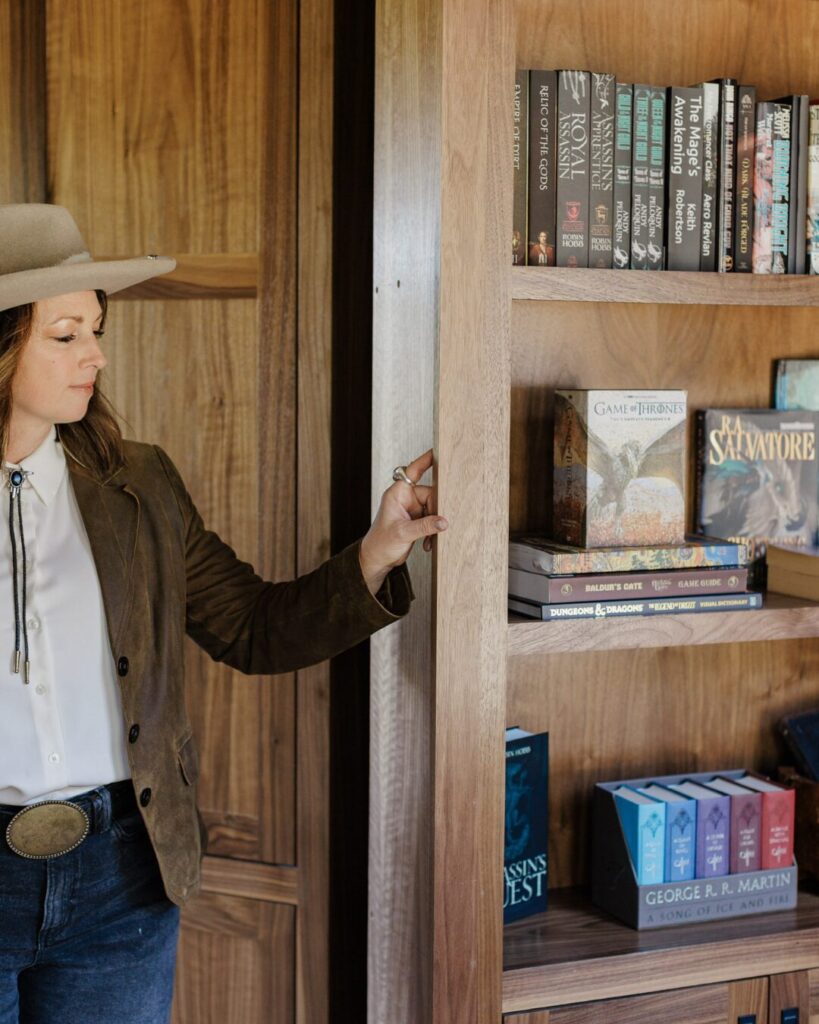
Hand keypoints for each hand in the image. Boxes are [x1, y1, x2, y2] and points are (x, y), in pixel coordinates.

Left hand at [358, 449, 447, 594]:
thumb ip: (425, 526)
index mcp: (397, 494)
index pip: (413, 471)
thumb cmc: (381, 543)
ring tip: (428, 539)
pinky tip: (427, 542)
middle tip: (439, 524)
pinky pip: (433, 519)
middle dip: (436, 510)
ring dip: (434, 524)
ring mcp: (412, 509)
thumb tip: (444, 522)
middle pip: (431, 493)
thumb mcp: (403, 533)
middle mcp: (406, 498)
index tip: (438, 450)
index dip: (426, 460)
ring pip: (434, 508)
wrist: (377, 559)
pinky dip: (432, 530)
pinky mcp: (418, 520)